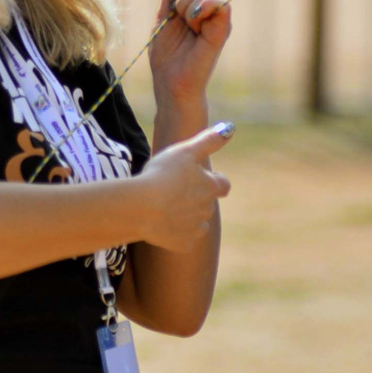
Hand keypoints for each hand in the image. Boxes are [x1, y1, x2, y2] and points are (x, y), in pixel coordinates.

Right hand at [137, 123, 232, 252]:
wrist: (141, 208)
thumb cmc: (162, 175)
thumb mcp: (185, 151)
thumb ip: (209, 140)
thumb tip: (231, 128)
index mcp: (211, 187)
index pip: (223, 184)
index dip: (215, 181)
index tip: (203, 178)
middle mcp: (207, 209)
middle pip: (207, 202)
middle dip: (196, 197)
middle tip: (175, 190)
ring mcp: (196, 228)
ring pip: (196, 222)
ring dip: (187, 216)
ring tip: (166, 207)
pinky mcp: (182, 244)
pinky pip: (183, 239)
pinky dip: (175, 233)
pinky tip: (161, 225)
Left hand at [148, 0, 231, 107]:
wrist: (171, 82)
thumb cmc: (167, 54)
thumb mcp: (163, 16)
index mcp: (200, 3)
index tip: (172, 8)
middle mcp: (213, 8)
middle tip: (180, 20)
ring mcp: (220, 17)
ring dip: (187, 5)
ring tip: (188, 28)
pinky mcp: (223, 29)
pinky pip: (219, 2)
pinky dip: (200, 9)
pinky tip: (195, 28)